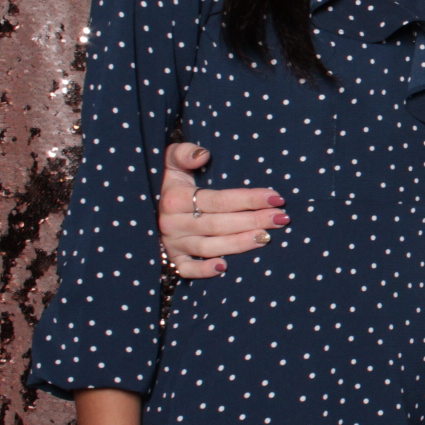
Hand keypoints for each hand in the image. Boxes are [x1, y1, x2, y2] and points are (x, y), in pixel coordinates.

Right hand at [158, 141, 284, 277]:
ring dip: (239, 244)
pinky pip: (186, 269)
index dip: (248, 199)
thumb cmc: (171, 182)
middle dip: (253, 220)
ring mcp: (172, 243)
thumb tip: (202, 155)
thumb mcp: (172, 161)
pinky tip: (225, 267)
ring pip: (209, 247)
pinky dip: (203, 271)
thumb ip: (183, 153)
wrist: (142, 206)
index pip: (219, 200)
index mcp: (176, 198)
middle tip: (281, 218)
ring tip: (266, 237)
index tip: (276, 197)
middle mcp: (173, 223)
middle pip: (220, 224)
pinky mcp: (172, 259)